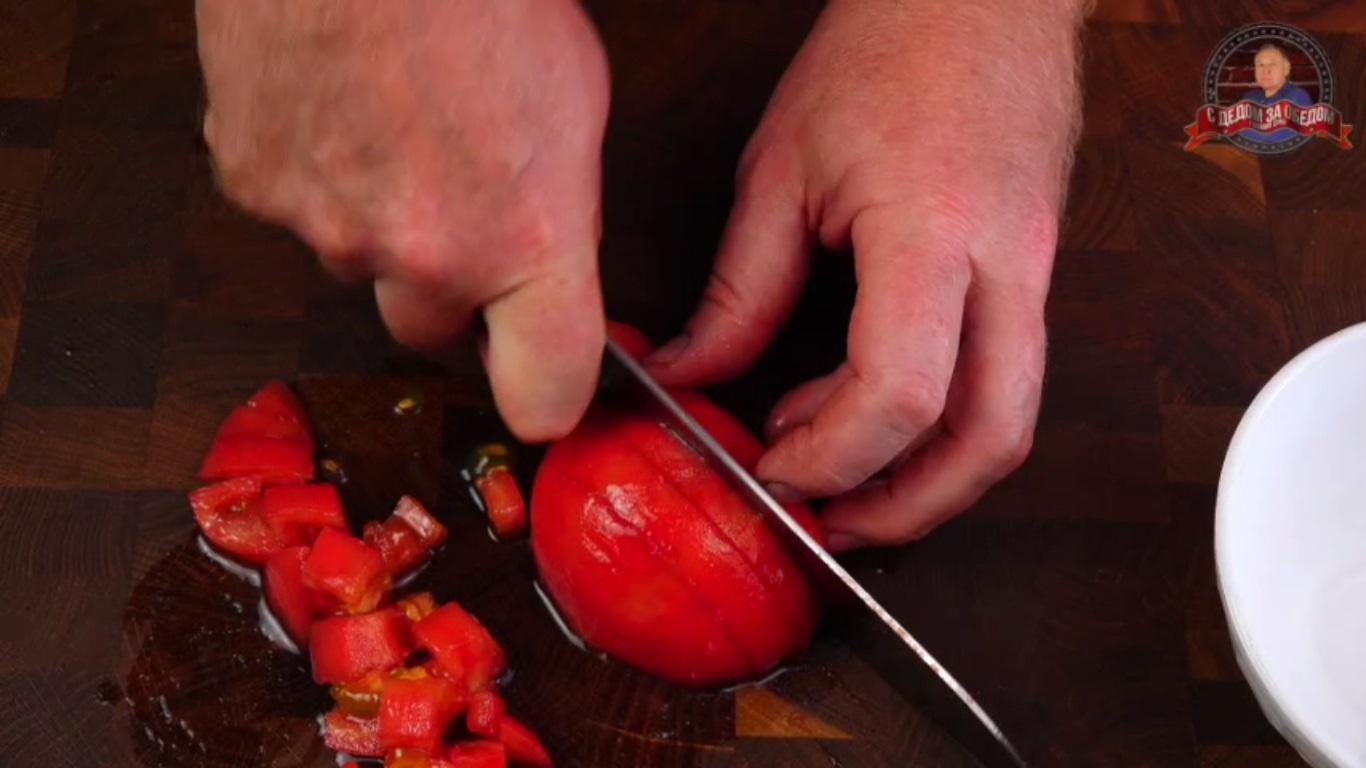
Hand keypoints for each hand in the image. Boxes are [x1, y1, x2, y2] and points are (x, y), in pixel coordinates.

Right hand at [196, 0, 610, 441]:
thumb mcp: (576, 101)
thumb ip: (560, 213)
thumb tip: (548, 262)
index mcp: (524, 237)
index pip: (546, 398)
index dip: (547, 396)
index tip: (546, 382)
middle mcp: (424, 254)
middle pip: (433, 333)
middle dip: (449, 288)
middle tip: (458, 202)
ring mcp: (328, 228)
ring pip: (359, 268)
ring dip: (379, 223)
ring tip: (396, 126)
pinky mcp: (255, 188)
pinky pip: (296, 212)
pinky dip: (317, 176)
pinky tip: (339, 109)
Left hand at [646, 0, 1086, 548]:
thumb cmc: (887, 50)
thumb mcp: (781, 167)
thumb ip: (738, 289)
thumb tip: (691, 374)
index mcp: (932, 231)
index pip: (900, 392)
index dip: (832, 456)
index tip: (772, 470)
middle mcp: (1006, 265)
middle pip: (990, 439)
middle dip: (908, 507)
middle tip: (828, 524)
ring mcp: (1036, 272)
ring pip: (1012, 421)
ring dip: (930, 476)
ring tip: (841, 481)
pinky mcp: (1035, 272)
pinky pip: (1005, 378)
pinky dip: (939, 421)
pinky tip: (865, 408)